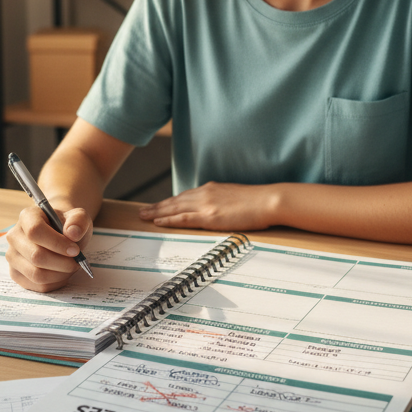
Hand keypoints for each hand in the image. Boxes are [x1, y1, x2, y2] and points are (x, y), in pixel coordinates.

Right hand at [5, 204, 92, 292]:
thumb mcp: (78, 217)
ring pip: (36, 274)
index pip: (35, 231)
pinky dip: (55, 283)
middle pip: (35, 256)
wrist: (60, 233)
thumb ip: (78, 221)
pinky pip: (36, 286)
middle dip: (62, 263)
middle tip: (77, 262)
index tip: (75, 250)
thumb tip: (72, 233)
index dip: (56, 243)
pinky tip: (63, 274)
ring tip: (71, 267)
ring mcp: (13, 256)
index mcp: (27, 217)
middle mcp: (14, 236)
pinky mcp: (16, 273)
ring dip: (59, 274)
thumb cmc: (67, 225)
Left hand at [139, 182, 277, 230]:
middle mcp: (205, 193)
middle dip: (157, 206)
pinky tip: (158, 221)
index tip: (159, 206)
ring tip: (143, 216)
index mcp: (212, 189)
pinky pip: (184, 218)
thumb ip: (222, 202)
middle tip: (142, 211)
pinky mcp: (210, 215)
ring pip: (175, 208)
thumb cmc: (258, 202)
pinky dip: (169, 219)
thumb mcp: (236, 198)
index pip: (185, 196)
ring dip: (157, 212)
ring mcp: (206, 204)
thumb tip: (218, 211)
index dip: (170, 202)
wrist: (269, 200)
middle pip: (175, 200)